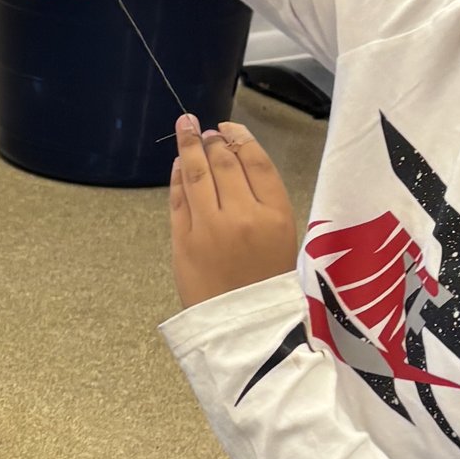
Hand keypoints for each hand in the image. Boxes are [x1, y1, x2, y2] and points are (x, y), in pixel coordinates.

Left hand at [169, 115, 298, 305]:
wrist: (246, 331)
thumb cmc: (268, 285)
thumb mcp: (282, 240)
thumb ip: (263, 202)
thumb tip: (235, 160)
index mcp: (276, 215)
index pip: (256, 161)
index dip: (240, 138)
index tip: (228, 127)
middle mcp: (243, 215)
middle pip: (224, 162)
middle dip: (212, 139)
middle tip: (203, 128)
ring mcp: (210, 227)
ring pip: (197, 175)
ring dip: (189, 147)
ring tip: (184, 127)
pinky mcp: (184, 241)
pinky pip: (178, 199)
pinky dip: (177, 177)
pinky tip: (178, 164)